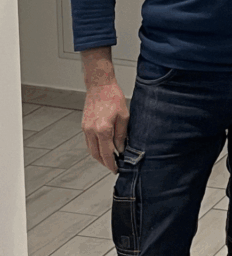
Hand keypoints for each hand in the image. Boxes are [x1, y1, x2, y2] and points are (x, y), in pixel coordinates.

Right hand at [80, 48, 129, 172]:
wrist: (100, 85)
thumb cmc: (113, 97)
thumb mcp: (124, 117)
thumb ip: (121, 135)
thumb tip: (120, 149)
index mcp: (103, 129)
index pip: (107, 154)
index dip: (111, 164)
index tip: (116, 169)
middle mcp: (91, 131)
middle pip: (96, 155)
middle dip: (105, 163)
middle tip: (114, 166)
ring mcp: (86, 129)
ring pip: (91, 149)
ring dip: (99, 156)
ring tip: (110, 158)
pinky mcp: (84, 125)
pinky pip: (88, 142)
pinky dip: (95, 148)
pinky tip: (103, 147)